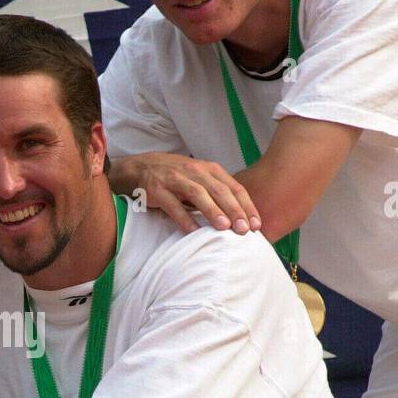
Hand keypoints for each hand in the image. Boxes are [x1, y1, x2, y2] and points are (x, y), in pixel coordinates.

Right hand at [109, 153, 260, 234]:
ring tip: (224, 227)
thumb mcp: (200, 179)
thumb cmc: (176, 177)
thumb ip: (218, 193)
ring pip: (198, 194)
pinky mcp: (157, 189)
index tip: (256, 225)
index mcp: (209, 170)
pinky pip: (172, 204)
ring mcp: (175, 179)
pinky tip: (193, 231)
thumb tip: (242, 217)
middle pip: (219, 191)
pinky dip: (183, 217)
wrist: (141, 167)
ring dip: (212, 211)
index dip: (247, 206)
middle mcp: (195, 171)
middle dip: (234, 210)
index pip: (234, 188)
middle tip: (245, 230)